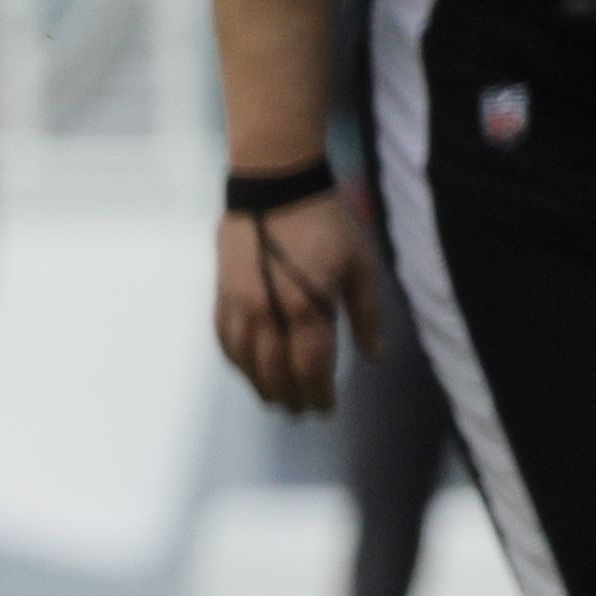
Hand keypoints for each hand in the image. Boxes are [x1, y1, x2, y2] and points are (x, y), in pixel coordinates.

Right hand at [213, 191, 380, 413]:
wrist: (276, 185)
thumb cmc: (326, 221)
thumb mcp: (360, 264)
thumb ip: (366, 315)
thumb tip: (373, 357)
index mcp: (307, 306)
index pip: (311, 367)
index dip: (319, 393)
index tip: (325, 408)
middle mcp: (269, 312)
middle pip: (275, 372)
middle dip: (290, 396)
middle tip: (300, 411)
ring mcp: (241, 305)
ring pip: (246, 362)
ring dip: (260, 386)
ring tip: (273, 398)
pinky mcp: (223, 295)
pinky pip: (226, 340)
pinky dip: (237, 361)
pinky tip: (248, 370)